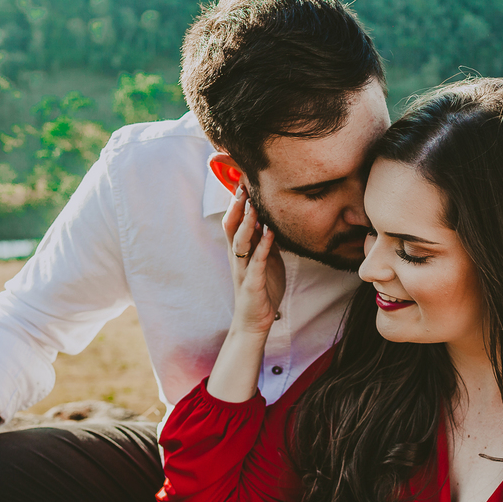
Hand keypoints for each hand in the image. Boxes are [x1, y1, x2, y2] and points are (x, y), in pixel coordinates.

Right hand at [223, 186, 284, 336]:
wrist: (254, 321)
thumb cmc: (261, 290)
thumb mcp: (265, 260)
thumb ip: (265, 242)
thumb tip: (271, 221)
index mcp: (239, 251)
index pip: (233, 221)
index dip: (235, 202)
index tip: (241, 180)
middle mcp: (237, 258)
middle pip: (231, 226)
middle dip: (236, 206)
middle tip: (242, 184)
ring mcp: (243, 270)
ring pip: (240, 242)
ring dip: (246, 223)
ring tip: (252, 205)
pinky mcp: (252, 283)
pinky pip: (256, 261)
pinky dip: (264, 246)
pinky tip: (270, 233)